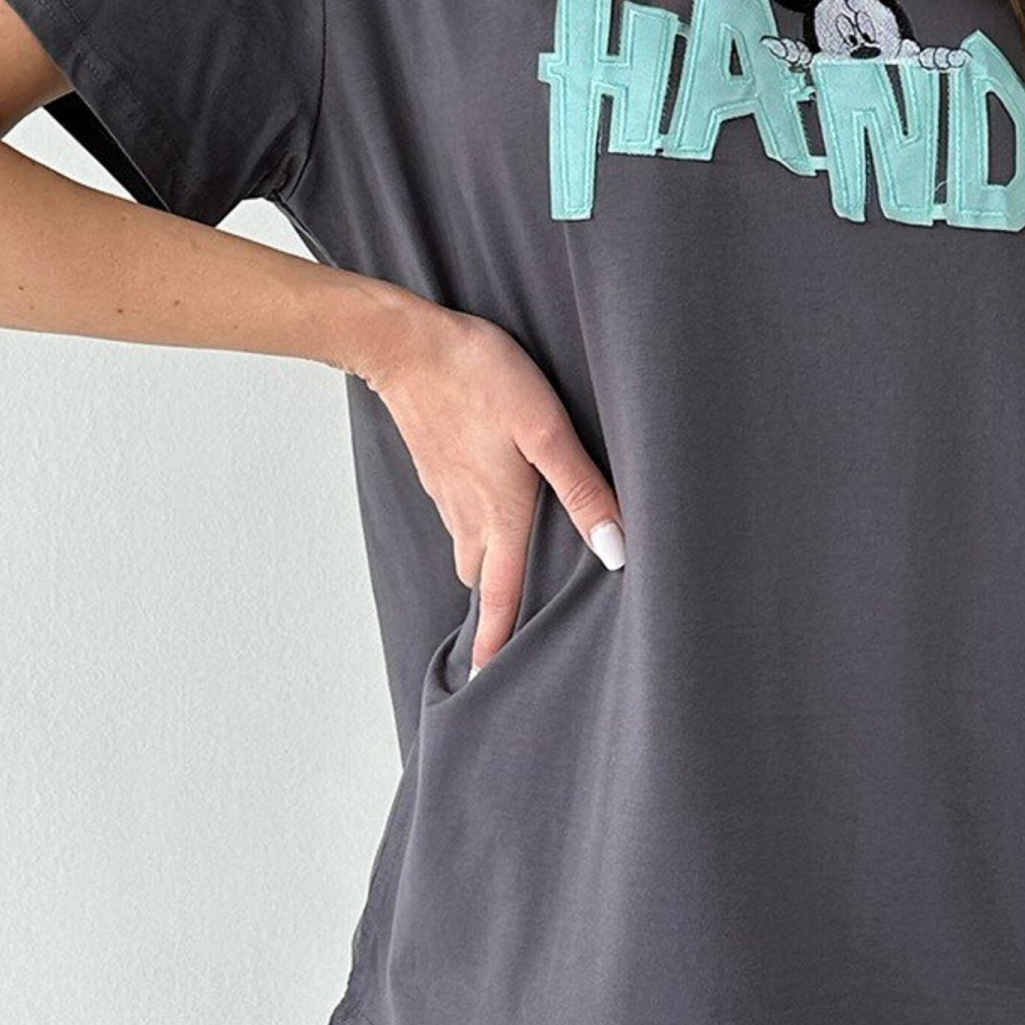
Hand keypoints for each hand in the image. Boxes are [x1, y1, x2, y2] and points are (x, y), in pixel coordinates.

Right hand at [350, 295, 625, 670]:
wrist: (406, 343)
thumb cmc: (481, 378)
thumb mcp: (546, 430)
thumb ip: (582, 489)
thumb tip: (617, 550)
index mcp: (499, 514)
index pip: (500, 595)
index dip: (497, 641)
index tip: (489, 681)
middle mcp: (467, 513)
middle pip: (482, 576)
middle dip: (494, 607)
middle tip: (511, 627)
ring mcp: (446, 489)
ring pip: (467, 545)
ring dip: (485, 565)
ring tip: (509, 572)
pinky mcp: (436, 464)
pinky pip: (456, 513)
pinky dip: (473, 527)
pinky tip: (491, 508)